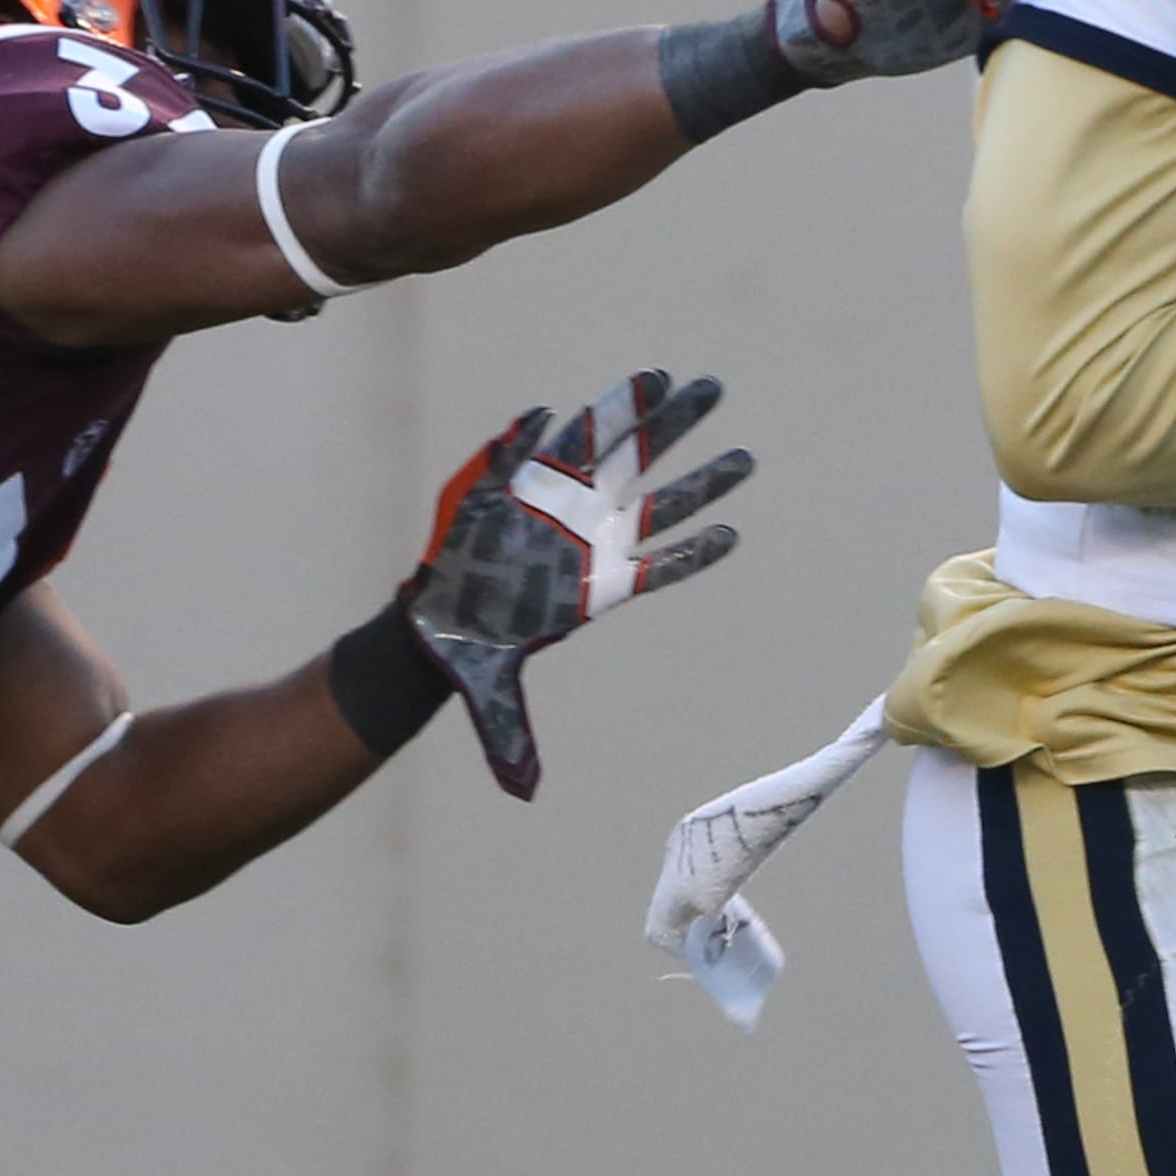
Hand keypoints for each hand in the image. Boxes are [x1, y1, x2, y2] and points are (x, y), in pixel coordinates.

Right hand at [392, 370, 752, 798]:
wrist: (433, 623)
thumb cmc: (472, 655)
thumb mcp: (491, 699)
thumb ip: (511, 738)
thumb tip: (521, 791)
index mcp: (595, 587)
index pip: (660, 566)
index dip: (695, 552)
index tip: (735, 536)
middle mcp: (588, 536)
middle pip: (655, 490)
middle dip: (695, 460)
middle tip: (741, 439)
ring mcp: (557, 504)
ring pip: (616, 454)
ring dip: (649, 419)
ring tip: (687, 384)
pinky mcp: (516, 481)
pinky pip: (549, 445)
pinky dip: (573, 420)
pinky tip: (610, 392)